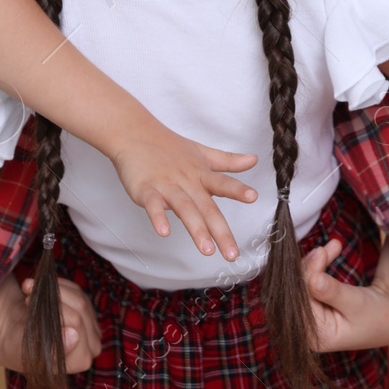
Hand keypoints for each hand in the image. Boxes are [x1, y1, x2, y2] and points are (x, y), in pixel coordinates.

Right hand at [0, 274, 102, 373]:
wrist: (13, 335)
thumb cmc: (16, 346)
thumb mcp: (23, 349)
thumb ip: (49, 348)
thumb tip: (74, 336)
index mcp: (79, 361)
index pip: (76, 325)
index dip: (53, 309)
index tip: (28, 301)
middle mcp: (91, 346)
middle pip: (80, 309)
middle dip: (52, 297)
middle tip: (27, 296)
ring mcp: (91, 327)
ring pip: (79, 298)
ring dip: (52, 290)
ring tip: (29, 292)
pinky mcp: (88, 311)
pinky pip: (77, 291)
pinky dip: (57, 287)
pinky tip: (41, 292)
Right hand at [109, 122, 258, 261]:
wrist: (134, 133)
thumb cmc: (169, 147)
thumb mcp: (201, 153)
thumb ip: (227, 161)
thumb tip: (254, 160)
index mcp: (200, 174)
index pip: (222, 182)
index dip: (237, 189)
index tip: (253, 197)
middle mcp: (186, 181)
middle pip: (206, 207)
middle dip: (220, 231)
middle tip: (232, 254)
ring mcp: (166, 185)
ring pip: (184, 208)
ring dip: (196, 229)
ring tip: (207, 250)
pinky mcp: (145, 189)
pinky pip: (153, 205)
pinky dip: (158, 217)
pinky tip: (164, 232)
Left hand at [304, 239, 388, 351]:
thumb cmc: (380, 315)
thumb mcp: (357, 303)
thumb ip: (333, 292)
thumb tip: (312, 279)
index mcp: (317, 337)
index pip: (301, 303)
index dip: (307, 276)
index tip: (320, 254)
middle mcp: (309, 329)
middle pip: (299, 291)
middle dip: (311, 266)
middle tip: (325, 248)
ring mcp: (312, 315)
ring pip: (303, 282)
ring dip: (316, 262)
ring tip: (332, 246)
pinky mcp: (317, 301)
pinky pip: (310, 279)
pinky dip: (319, 263)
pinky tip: (329, 250)